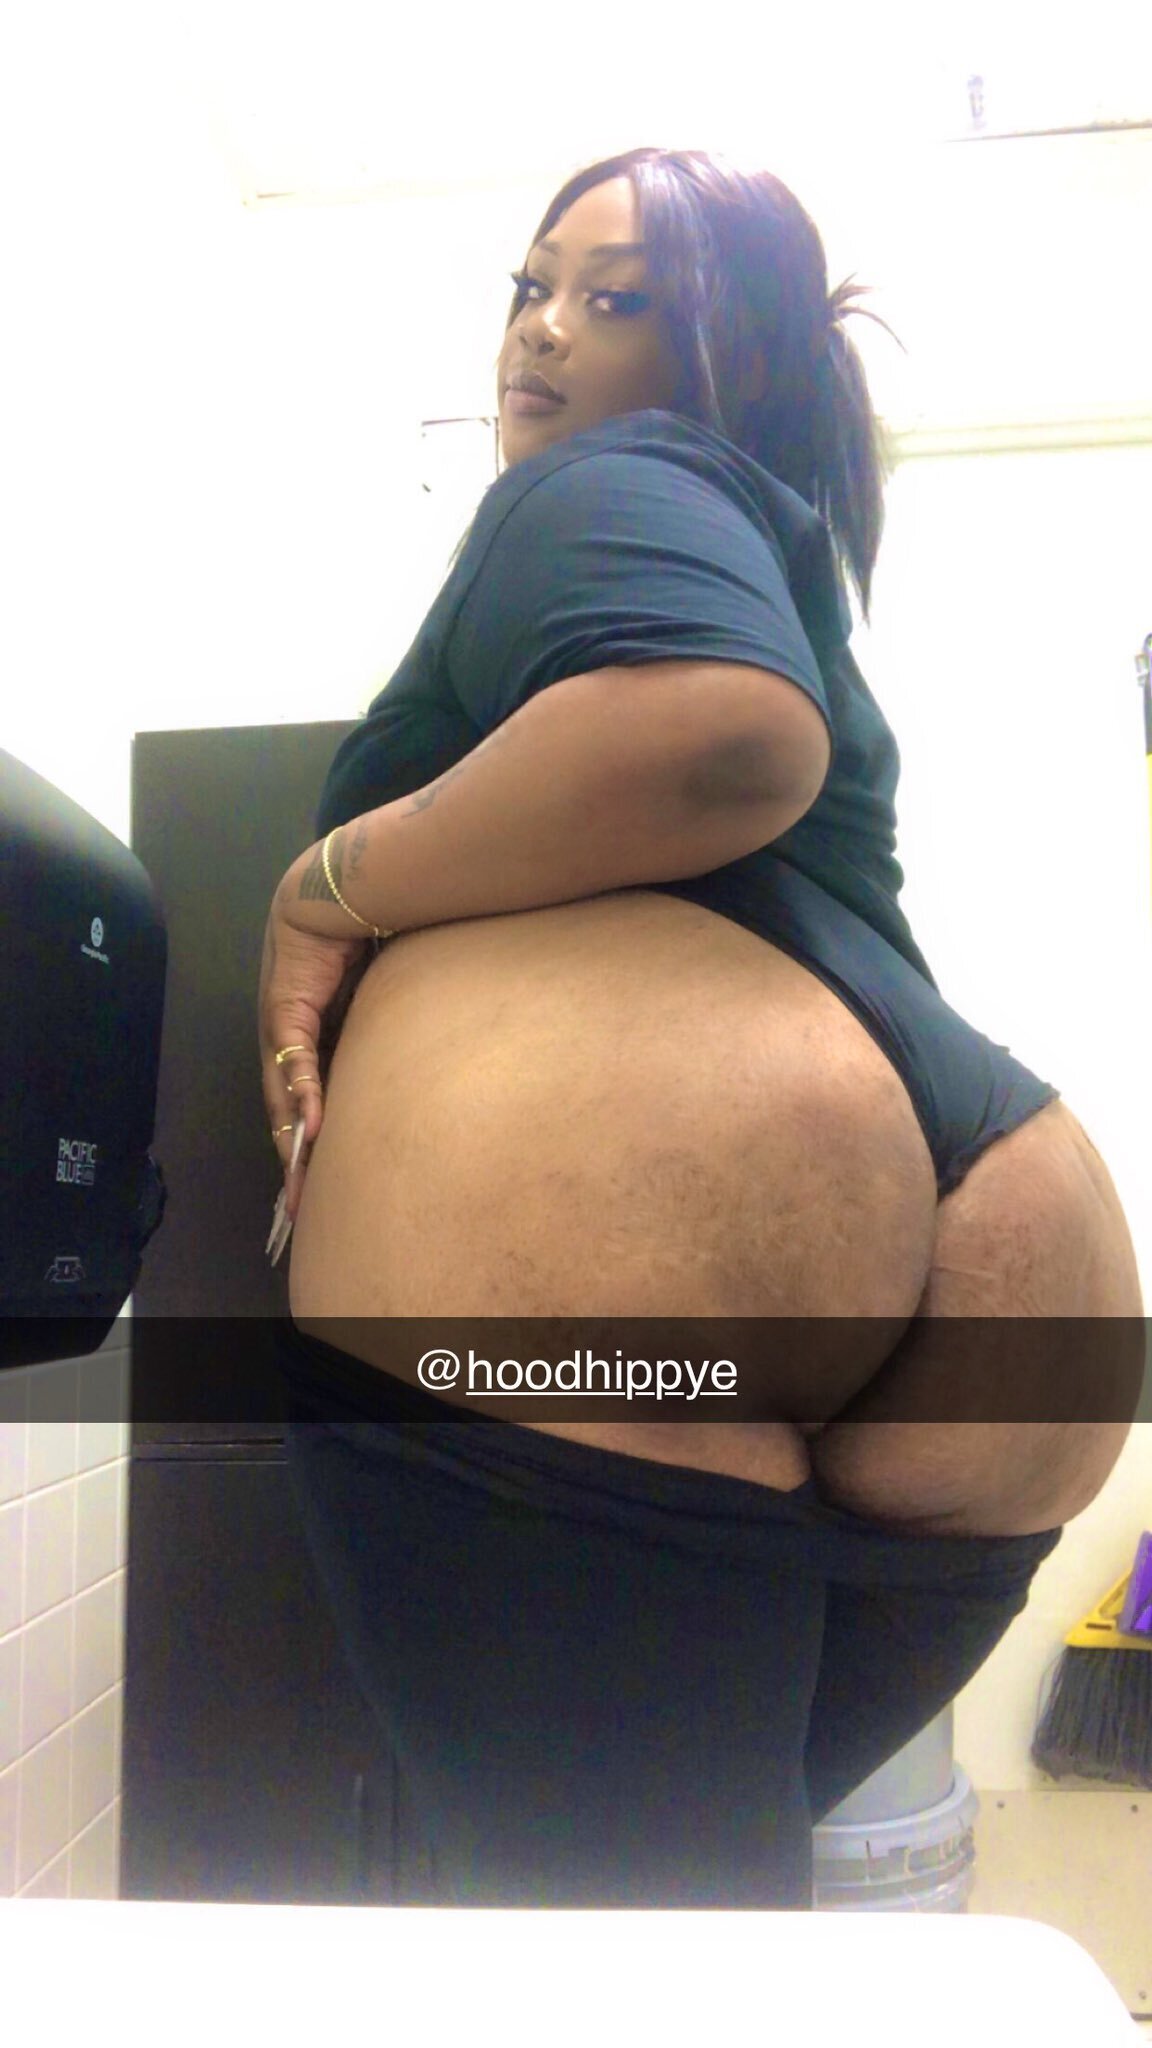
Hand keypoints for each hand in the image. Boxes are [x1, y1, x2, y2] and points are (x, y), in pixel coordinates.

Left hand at [258, 840, 378, 1248]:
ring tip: (302, 1186)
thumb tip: (427, 1060)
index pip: (302, 1099)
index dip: (308, 1142)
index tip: (319, 1183)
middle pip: (283, 1110)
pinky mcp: (284, 1008)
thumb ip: (386, 1032)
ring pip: (281, 1097)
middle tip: (301, 1209)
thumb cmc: (367, 933)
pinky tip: (313, 1131)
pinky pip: (296, 1061)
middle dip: (293, 1161)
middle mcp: (284, 1035)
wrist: (340, 884)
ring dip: (293, 1144)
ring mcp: (279, 1024)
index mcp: (306, 1034)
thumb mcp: (380, 997)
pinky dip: (304, 1097)